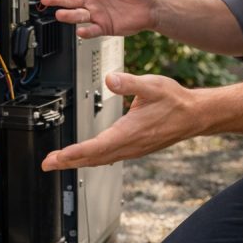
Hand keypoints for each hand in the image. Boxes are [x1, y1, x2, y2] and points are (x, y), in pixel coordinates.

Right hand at [38, 0, 155, 38]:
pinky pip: (92, 30)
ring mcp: (98, 14)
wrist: (152, 5)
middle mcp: (93, 1)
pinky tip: (81, 30)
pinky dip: (85, 31)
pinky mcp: (105, 27)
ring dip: (68, 15)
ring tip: (60, 14)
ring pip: (78, 15)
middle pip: (70, 0)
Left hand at [41, 72, 192, 169]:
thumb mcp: (152, 85)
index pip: (96, 147)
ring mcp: (133, 149)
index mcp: (129, 132)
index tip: (57, 158)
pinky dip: (93, 159)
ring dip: (78, 162)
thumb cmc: (175, 101)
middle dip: (68, 162)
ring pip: (100, 160)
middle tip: (47, 164)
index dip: (74, 153)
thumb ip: (129, 83)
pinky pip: (109, 158)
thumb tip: (110, 79)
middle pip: (93, 158)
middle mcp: (129, 145)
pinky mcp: (135, 148)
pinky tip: (87, 158)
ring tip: (60, 162)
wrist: (195, 115)